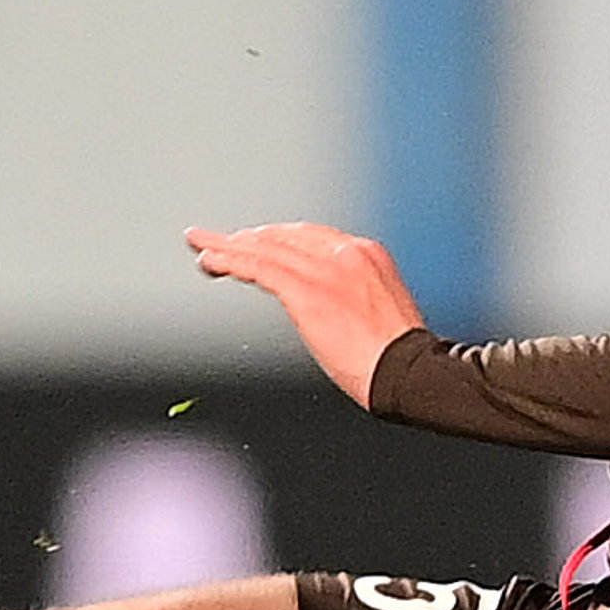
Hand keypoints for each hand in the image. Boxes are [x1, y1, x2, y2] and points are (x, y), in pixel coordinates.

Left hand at [187, 222, 427, 408]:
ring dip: (229, 246)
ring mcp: (326, 269)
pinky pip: (258, 267)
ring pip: (265, 248)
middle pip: (284, 236)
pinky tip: (210, 262)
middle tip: (219, 241)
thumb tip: (327, 306)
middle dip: (249, 238)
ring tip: (201, 246)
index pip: (310, 236)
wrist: (408, 373)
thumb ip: (351, 295)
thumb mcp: (378, 312)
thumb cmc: (397, 359)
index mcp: (366, 253)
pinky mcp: (306, 291)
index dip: (276, 238)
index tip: (255, 243)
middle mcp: (346, 251)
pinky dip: (229, 261)